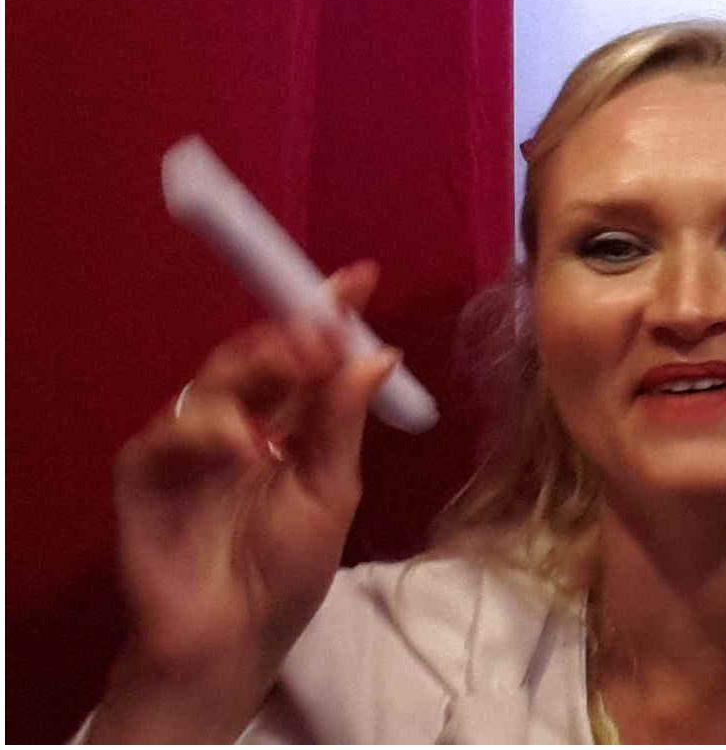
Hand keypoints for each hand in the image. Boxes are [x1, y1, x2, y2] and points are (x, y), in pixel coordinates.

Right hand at [93, 268, 394, 739]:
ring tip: (291, 374)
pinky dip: (205, 431)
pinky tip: (241, 447)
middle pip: (255, 357)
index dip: (327, 313)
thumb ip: (342, 424)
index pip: (303, 356)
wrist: (230, 648)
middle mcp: (235, 424)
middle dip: (289, 337)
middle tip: (319, 334)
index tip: (360, 278)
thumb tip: (380, 352)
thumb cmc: (283, 579)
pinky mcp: (144, 474)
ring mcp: (187, 447)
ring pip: (211, 383)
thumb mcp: (330, 496)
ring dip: (252, 370)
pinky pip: (166, 433)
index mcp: (284, 425)